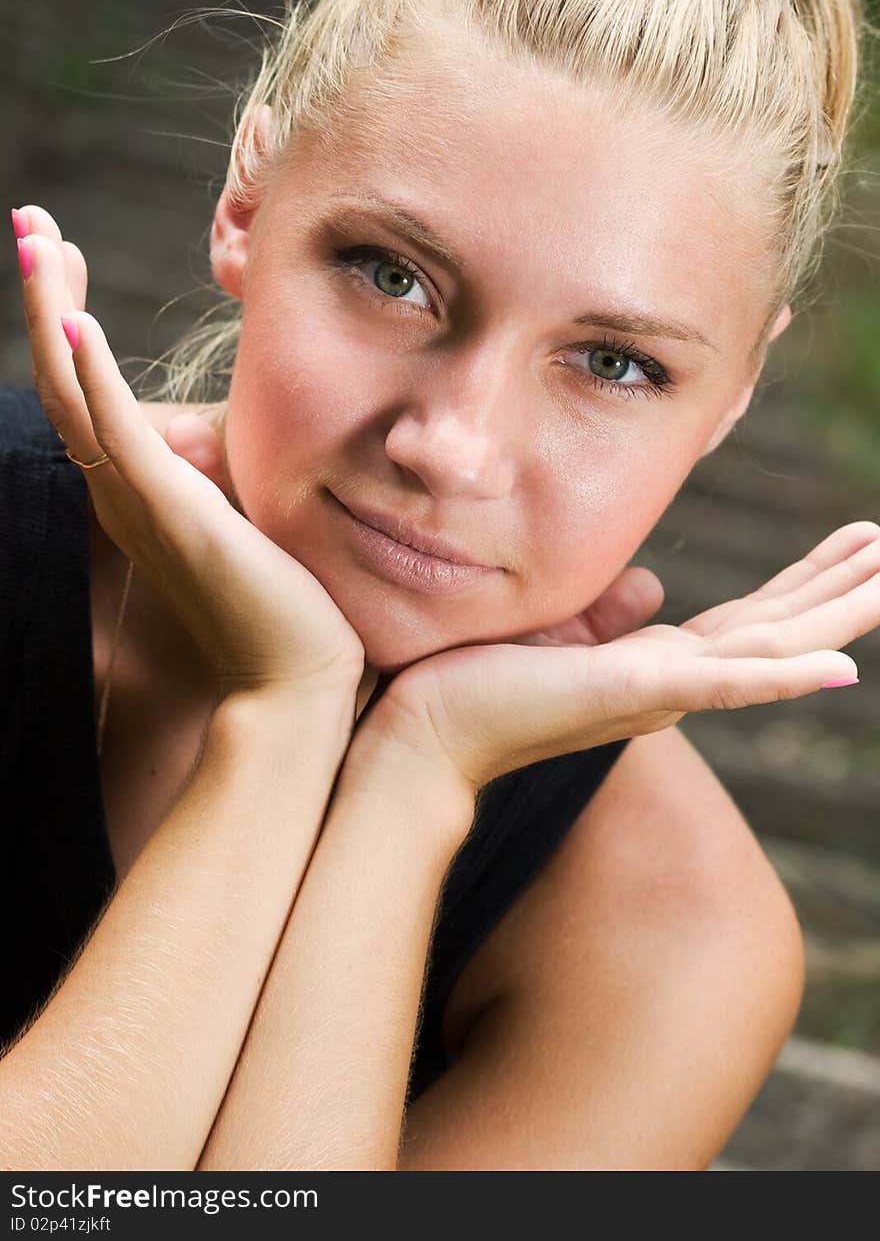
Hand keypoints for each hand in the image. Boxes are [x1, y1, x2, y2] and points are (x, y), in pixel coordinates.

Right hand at [15, 204, 366, 703]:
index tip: (65, 256)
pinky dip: (88, 375)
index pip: (87, 389)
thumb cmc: (288, 605)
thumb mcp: (252, 512)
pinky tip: (75, 322)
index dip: (69, 320)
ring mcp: (140, 501)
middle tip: (31, 223)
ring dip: (53, 311)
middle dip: (46, 295)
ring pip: (74, 391)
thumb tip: (218, 435)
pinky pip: (114, 433)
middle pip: (63, 376)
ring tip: (35, 240)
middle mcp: (125, 491)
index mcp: (141, 490)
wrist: (297, 680)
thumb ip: (228, 470)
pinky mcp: (169, 512)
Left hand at [360, 522, 875, 795]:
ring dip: (839, 616)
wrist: (421, 739)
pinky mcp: (629, 691)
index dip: (808, 581)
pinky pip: (721, 684)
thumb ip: (610, 613)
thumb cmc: (476, 686)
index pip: (752, 618)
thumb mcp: (558, 632)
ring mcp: (658, 690)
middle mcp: (672, 680)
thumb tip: (653, 585)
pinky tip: (839, 669)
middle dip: (841, 587)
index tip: (858, 540)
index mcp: (657, 663)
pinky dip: (781, 677)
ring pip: (772, 649)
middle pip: (780, 628)